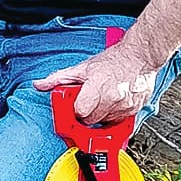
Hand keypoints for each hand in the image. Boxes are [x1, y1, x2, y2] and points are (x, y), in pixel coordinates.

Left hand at [33, 44, 157, 125]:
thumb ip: (59, 78)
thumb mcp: (82, 68)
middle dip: (85, 114)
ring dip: (100, 116)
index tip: (74, 106)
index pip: (80, 112)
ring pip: (105, 123)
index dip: (74, 111)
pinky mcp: (134, 111)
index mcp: (98, 88)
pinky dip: (113, 116)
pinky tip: (112, 104)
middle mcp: (113, 99)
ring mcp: (125, 107)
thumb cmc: (113, 61)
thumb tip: (40, 84)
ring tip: (101, 100)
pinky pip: (119, 122)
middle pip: (91, 121)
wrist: (140, 56)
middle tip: (87, 103)